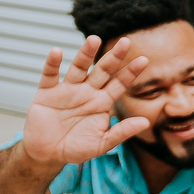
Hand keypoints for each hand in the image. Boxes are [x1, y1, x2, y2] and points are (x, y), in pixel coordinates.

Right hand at [22, 35, 151, 165]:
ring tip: (94, 39)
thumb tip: (145, 122)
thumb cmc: (76, 149)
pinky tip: (57, 51)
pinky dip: (52, 63)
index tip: (144, 60)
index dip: (131, 73)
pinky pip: (50, 75)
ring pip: (79, 67)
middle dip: (114, 57)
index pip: (119, 84)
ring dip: (85, 53)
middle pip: (103, 70)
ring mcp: (67, 90)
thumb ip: (122, 132)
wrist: (48, 154)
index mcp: (102, 103)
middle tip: (126, 41)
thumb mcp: (102, 143)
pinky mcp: (47, 92)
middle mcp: (87, 92)